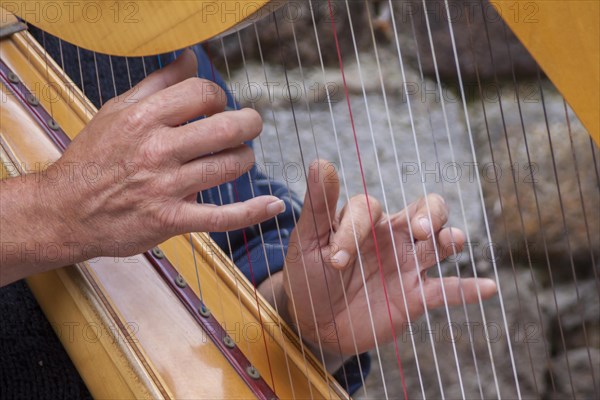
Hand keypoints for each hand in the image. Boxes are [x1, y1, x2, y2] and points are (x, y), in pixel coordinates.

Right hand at [0, 50, 284, 283]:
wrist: (63, 212)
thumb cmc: (92, 160)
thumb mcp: (116, 112)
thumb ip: (157, 83)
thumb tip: (191, 58)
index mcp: (143, 118)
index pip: (203, 93)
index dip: (219, 97)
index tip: (217, 106)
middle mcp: (156, 150)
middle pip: (226, 127)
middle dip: (249, 123)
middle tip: (251, 125)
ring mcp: (165, 187)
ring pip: (229, 166)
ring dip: (244, 158)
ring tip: (240, 157)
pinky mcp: (171, 220)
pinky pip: (222, 216)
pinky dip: (253, 211)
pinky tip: (274, 205)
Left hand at [282, 160, 496, 354]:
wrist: (315, 322)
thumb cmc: (309, 276)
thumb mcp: (308, 241)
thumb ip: (318, 205)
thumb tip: (320, 163)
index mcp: (366, 221)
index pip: (371, 207)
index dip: (354, 229)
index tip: (335, 260)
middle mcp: (392, 237)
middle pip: (427, 208)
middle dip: (429, 214)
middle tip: (418, 229)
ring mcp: (407, 266)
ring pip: (441, 242)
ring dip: (450, 238)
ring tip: (451, 241)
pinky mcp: (415, 297)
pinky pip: (448, 290)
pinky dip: (468, 290)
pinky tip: (489, 287)